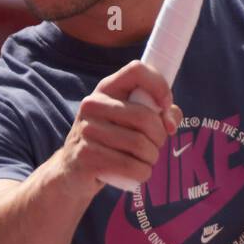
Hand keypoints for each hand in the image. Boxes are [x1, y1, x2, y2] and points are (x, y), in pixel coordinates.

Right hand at [62, 60, 182, 192]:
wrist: (72, 173)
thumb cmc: (110, 144)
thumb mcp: (130, 123)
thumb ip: (158, 114)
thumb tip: (170, 122)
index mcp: (106, 89)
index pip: (136, 69)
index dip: (159, 86)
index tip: (165, 106)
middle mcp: (93, 104)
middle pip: (144, 116)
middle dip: (160, 137)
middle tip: (156, 146)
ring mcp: (86, 130)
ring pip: (139, 144)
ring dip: (151, 158)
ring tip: (146, 161)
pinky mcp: (85, 156)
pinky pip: (128, 165)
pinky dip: (142, 173)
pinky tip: (139, 173)